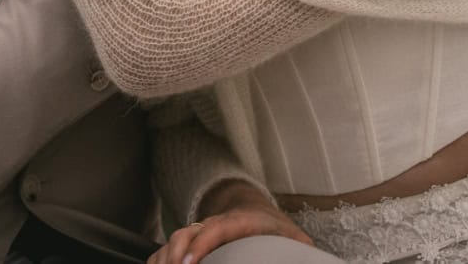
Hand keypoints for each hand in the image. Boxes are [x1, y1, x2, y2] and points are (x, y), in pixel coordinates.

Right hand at [149, 187, 312, 263]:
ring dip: (165, 257)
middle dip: (175, 254)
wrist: (255, 210)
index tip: (189, 262)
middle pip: (188, 233)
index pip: (216, 230)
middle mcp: (215, 224)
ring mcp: (201, 230)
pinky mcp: (192, 239)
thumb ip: (298, 248)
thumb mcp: (291, 237)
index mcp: (240, 223)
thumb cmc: (274, 229)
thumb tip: (308, 256)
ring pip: (175, 238)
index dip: (200, 244)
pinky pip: (169, 247)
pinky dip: (159, 258)